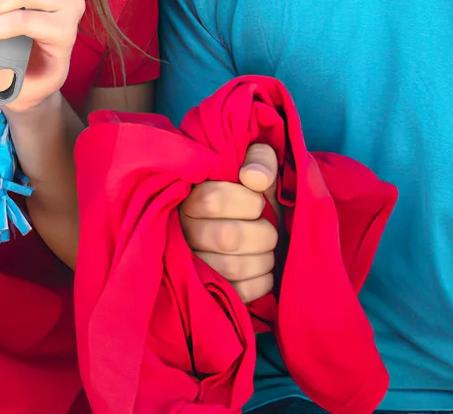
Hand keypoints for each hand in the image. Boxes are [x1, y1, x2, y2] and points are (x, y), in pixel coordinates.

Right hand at [179, 141, 279, 302]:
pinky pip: (240, 293)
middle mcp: (183, 230)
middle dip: (263, 233)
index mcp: (189, 195)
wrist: (253, 225)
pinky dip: (262, 281)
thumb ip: (259, 158)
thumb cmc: (251, 190)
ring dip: (264, 258)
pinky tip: (262, 268)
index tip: (259, 201)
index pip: (214, 200)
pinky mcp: (208, 293)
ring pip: (234, 268)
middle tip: (269, 229)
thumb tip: (254, 178)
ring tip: (266, 249)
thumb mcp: (256, 162)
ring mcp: (192, 264)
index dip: (249, 202)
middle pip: (228, 237)